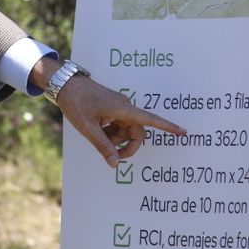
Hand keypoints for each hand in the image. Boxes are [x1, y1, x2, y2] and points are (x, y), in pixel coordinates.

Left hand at [55, 75, 185, 166]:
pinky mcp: (110, 107)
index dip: (168, 127)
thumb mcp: (88, 128)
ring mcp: (117, 107)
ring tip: (96, 136)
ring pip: (125, 130)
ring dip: (114, 138)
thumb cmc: (76, 102)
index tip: (184, 131)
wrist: (64, 84)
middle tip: (112, 156)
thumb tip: (115, 164)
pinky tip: (96, 129)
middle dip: (126, 145)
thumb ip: (103, 146)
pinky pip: (117, 124)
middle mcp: (124, 107)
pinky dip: (109, 132)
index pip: (151, 120)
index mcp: (123, 109)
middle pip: (136, 132)